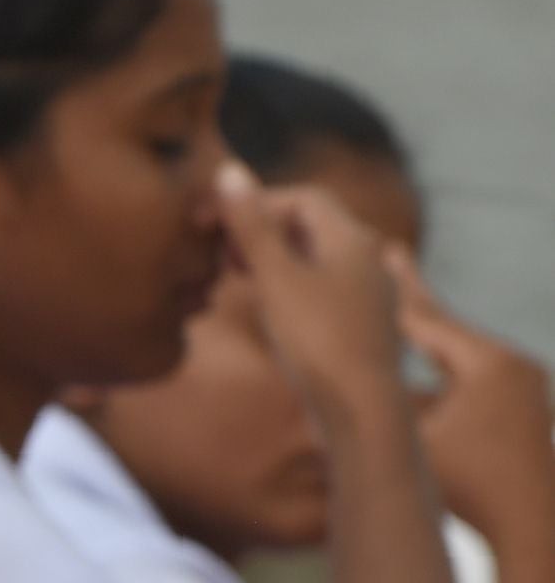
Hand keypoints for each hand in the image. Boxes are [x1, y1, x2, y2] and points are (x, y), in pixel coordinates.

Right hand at [216, 163, 404, 420]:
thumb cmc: (319, 343)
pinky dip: (290, 285)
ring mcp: (369, 292)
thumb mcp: (275, 279)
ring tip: (236, 278)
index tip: (213, 226)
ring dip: (273, 259)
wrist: (361, 411)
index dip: (255, 204)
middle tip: (219, 254)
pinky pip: (323, 287)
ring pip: (315, 258)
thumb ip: (252, 226)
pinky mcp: (363, 323)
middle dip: (262, 231)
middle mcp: (369, 258)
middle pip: (310, 225)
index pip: (301, 197)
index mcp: (353, 238)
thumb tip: (229, 171)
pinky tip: (269, 310)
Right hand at [395, 247, 554, 536]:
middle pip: (446, 327)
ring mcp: (524, 387)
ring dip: (428, 336)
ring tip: (402, 312)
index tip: (374, 255)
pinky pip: (477, 376)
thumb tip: (341, 383)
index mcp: (486, 363)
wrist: (536, 526)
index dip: (394, 292)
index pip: (428, 318)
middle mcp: (511, 365)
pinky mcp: (526, 410)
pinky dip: (447, 367)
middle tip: (391, 255)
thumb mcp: (416, 440)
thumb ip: (385, 404)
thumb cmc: (473, 486)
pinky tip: (430, 368)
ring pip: (462, 352)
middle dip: (412, 300)